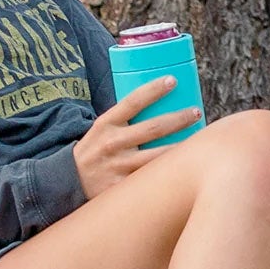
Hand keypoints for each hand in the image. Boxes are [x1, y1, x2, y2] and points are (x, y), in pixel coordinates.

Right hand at [73, 75, 200, 198]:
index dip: (153, 90)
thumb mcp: (103, 128)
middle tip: (196, 112)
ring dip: (181, 147)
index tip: (173, 80)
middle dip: (179, 118)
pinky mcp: (122, 187)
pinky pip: (151, 178)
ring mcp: (118, 167)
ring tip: (200, 138)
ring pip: (157, 156)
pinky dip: (169, 172)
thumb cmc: (97, 149)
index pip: (132, 101)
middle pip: (153, 128)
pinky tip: (185, 167)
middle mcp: (112, 143)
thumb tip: (161, 100)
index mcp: (106, 123)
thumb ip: (126, 118)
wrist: (69, 181)